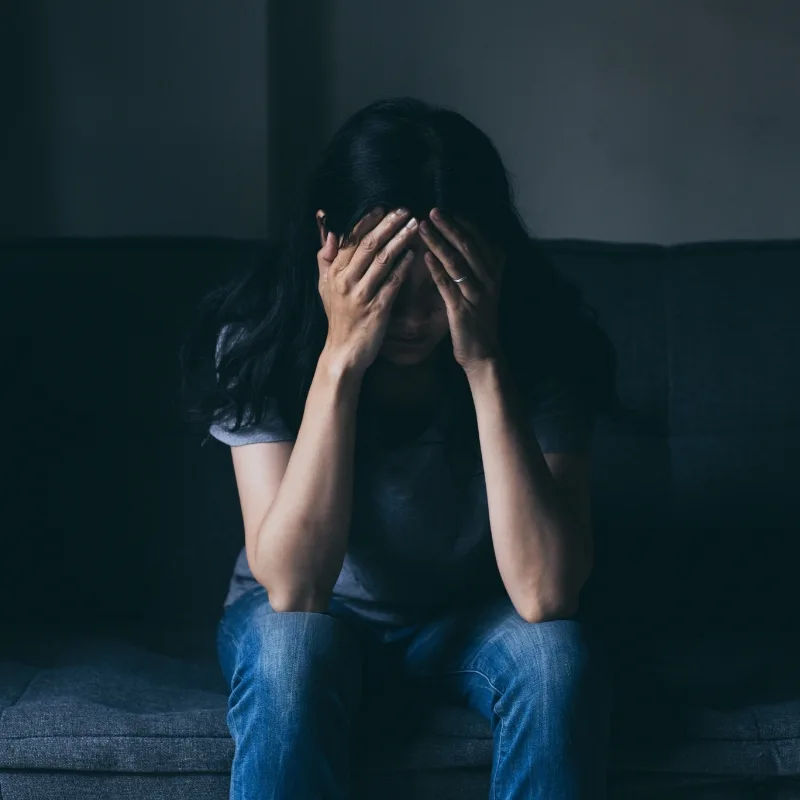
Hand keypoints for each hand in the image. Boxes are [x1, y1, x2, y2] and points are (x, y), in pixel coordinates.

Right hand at [317, 206, 417, 374]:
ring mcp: (361, 295)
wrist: (343, 352)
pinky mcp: (377, 309)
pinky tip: (413, 255)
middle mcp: (346, 281)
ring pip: (381, 261)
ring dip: (399, 241)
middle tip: (404, 211)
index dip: (367, 221)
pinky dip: (402, 268)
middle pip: (367, 245)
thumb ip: (326, 258)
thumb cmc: (338, 317)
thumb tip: (330, 231)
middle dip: (387, 225)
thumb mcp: (325, 286)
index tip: (383, 207)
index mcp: (334, 273)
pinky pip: (392, 283)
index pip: (351, 239)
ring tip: (414, 227)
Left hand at [419, 208, 506, 372]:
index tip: (448, 210)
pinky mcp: (462, 310)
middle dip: (449, 226)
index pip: (481, 240)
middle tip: (432, 211)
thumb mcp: (488, 290)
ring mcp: (476, 295)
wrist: (484, 354)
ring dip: (438, 242)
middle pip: (468, 246)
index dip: (464, 224)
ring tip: (422, 227)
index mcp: (494, 274)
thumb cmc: (480, 321)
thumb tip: (479, 242)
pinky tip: (423, 256)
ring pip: (457, 262)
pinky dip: (436, 269)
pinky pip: (448, 285)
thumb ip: (485, 267)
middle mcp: (488, 281)